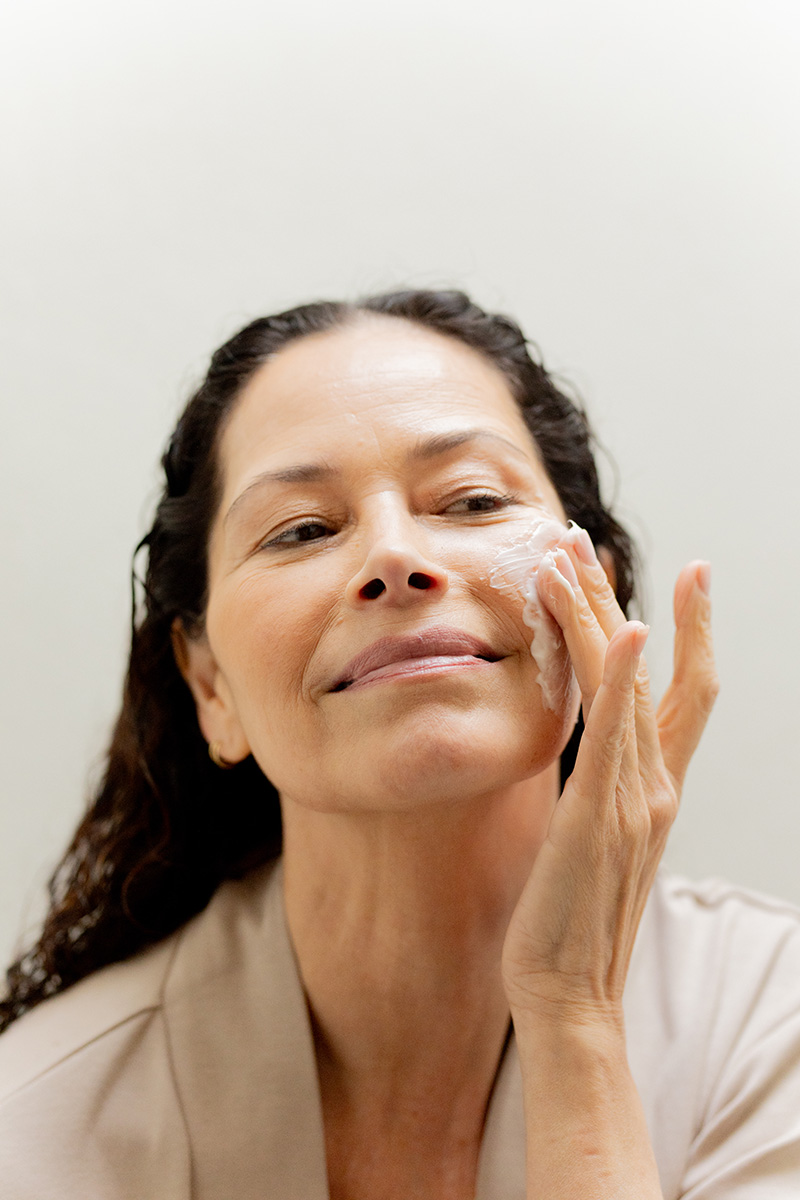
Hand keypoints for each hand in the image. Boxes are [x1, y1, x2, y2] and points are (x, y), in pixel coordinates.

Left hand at [501, 528, 717, 1027]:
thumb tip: (589, 749)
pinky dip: (624, 681)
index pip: (680, 692)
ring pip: (627, 686)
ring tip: (573, 554)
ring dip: (601, 614)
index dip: (686, 631)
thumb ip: (600, 789)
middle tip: (589, 541)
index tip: (678, 577)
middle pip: (655, 672)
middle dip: (625, 600)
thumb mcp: (591, 839)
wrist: (567, 994)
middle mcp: (656, 787)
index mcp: (654, 789)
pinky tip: (628, 631)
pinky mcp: (597, 817)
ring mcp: (633, 801)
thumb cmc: (569, 918)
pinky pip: (615, 737)